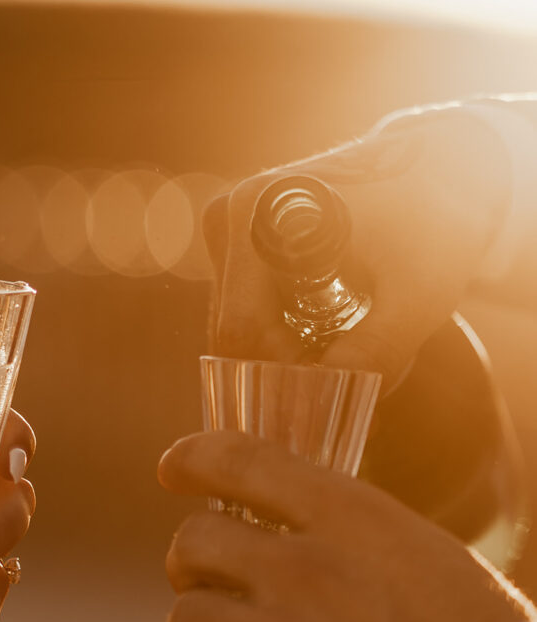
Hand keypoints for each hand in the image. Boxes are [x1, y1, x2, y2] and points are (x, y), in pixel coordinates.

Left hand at [159, 431, 533, 621]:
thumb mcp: (419, 550)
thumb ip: (352, 534)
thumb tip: (308, 539)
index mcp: (346, 514)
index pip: (239, 458)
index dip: (192, 458)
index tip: (174, 469)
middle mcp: (301, 565)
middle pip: (193, 540)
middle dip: (186, 562)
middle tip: (203, 583)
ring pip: (185, 620)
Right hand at [204, 106, 509, 390]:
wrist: (442, 170)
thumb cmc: (437, 220)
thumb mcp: (420, 293)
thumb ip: (378, 349)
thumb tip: (323, 401)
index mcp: (261, 213)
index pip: (242, 328)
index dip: (282, 376)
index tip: (334, 398)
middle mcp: (231, 218)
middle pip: (232, 336)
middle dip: (284, 375)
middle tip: (341, 396)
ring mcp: (230, 233)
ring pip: (235, 333)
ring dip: (283, 363)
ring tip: (342, 368)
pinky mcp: (239, 248)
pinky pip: (245, 317)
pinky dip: (280, 344)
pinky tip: (326, 348)